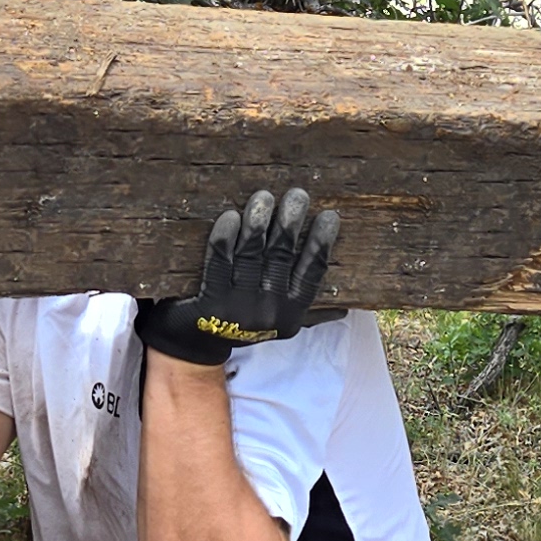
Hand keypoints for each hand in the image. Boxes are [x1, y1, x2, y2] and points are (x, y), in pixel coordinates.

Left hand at [134, 185, 339, 365]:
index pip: (312, 273)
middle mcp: (267, 313)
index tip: (329, 216)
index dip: (321, 243)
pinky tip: (231, 216)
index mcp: (291, 314)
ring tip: (264, 197)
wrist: (194, 345)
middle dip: (290, 224)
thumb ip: (309, 313)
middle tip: (298, 195)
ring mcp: (237, 308)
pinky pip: (219, 262)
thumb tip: (345, 309)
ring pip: (251, 256)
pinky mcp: (209, 302)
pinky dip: (225, 238)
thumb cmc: (242, 323)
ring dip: (258, 223)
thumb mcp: (280, 325)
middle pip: (281, 258)